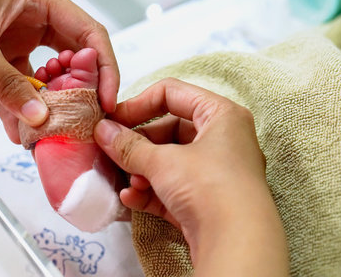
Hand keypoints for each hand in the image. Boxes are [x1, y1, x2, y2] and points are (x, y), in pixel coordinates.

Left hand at [0, 0, 118, 141]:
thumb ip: (9, 84)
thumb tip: (40, 119)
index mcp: (38, 1)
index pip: (88, 34)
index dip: (103, 67)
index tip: (107, 99)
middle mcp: (33, 21)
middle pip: (71, 60)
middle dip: (78, 91)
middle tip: (82, 120)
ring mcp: (14, 43)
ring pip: (44, 79)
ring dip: (47, 105)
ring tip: (50, 133)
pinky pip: (16, 90)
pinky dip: (18, 111)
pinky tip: (19, 133)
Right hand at [94, 78, 287, 275]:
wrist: (238, 245)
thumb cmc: (210, 187)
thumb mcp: (163, 162)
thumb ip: (128, 145)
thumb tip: (102, 131)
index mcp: (220, 115)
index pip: (172, 94)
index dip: (138, 104)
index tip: (112, 120)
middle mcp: (222, 140)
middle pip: (167, 130)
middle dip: (137, 145)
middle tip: (111, 152)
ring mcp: (215, 172)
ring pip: (168, 161)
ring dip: (142, 170)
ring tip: (127, 181)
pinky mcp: (207, 200)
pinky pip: (172, 187)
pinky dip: (151, 191)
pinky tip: (131, 198)